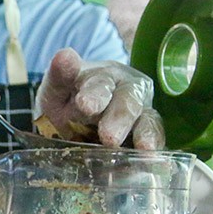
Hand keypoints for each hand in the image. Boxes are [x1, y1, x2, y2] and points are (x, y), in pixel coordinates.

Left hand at [36, 48, 164, 148]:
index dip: (94, 94)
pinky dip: (156, 147)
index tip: (86, 106)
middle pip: (127, 101)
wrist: (73, 122)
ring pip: (148, 119)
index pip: (100, 83)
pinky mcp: (148, 134)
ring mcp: (141, 112)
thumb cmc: (66, 100)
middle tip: (109, 136)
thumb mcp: (56, 89)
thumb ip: (59, 75)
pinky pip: (156, 139)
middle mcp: (127, 90)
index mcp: (103, 76)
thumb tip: (65, 54)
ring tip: (145, 148)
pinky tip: (155, 158)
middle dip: (119, 118)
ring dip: (146, 133)